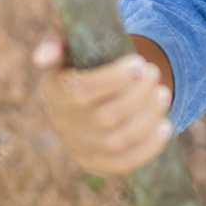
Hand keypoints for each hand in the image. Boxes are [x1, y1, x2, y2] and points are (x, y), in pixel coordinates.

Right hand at [32, 36, 173, 175]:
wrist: (103, 86)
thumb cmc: (91, 57)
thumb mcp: (76, 43)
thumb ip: (60, 43)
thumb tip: (41, 56)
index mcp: (54, 89)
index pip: (79, 90)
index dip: (112, 79)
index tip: (139, 63)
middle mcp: (60, 121)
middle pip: (104, 117)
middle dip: (137, 95)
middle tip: (154, 74)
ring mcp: (77, 146)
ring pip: (116, 140)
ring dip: (146, 118)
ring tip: (163, 94)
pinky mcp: (96, 163)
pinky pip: (123, 163)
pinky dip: (148, 147)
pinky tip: (164, 126)